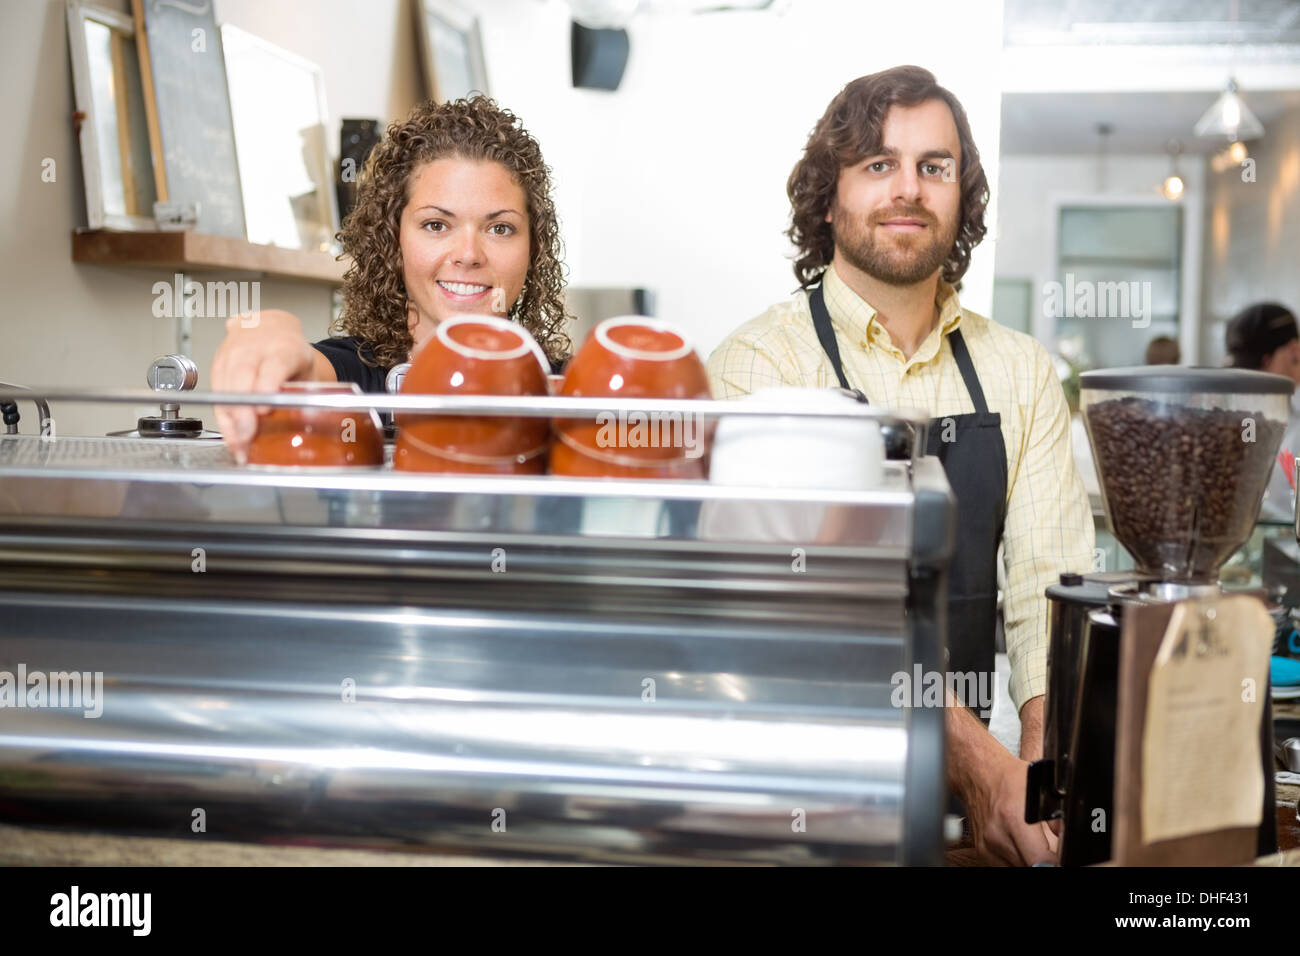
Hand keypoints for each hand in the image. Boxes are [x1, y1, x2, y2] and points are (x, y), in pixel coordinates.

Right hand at [209, 310, 318, 461]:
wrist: (269, 328)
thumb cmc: (290, 353)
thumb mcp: (306, 370)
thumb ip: (305, 393)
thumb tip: (304, 421)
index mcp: (284, 346)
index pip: (274, 364)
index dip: (267, 385)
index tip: (263, 408)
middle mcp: (255, 346)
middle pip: (243, 375)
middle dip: (242, 408)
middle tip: (247, 435)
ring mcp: (232, 352)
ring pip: (225, 385)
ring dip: (230, 418)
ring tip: (239, 445)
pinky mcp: (217, 363)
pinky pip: (216, 392)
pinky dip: (223, 417)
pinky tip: (231, 435)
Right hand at [966, 751, 1057, 865]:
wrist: (978, 774)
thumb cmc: (1010, 779)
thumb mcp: (1044, 791)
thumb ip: (1060, 822)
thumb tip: (1071, 845)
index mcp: (1013, 819)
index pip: (1040, 861)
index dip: (1055, 861)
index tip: (1059, 855)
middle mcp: (997, 836)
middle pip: (1031, 866)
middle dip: (1044, 860)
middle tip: (1049, 846)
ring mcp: (987, 846)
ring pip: (1019, 868)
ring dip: (1030, 860)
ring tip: (1033, 842)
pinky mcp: (982, 852)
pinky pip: (1006, 866)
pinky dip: (1017, 858)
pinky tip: (1020, 843)